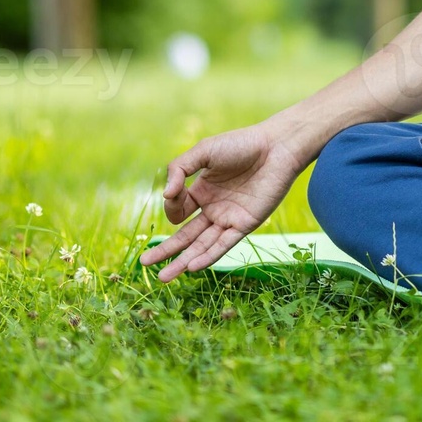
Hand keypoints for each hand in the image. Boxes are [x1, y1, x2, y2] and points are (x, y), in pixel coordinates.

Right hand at [139, 123, 303, 282]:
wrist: (277, 147)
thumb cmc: (241, 144)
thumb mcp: (204, 151)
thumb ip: (179, 169)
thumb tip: (165, 196)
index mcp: (202, 190)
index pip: (177, 209)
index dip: (171, 205)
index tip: (174, 192)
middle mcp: (213, 207)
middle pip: (185, 235)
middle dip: (165, 250)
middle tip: (144, 264)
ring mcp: (228, 218)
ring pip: (201, 245)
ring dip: (182, 262)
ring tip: (163, 277)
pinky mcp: (245, 224)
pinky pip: (224, 245)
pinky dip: (208, 256)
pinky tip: (192, 267)